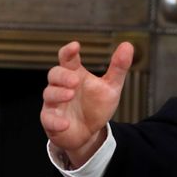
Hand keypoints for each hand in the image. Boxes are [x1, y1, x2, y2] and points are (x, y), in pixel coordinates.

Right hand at [40, 41, 133, 167]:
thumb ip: (118, 67)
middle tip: (75, 80)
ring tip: (71, 94)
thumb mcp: (112, 86)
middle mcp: (62, 86)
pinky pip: (48, 119)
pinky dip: (56, 121)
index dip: (69, 51)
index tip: (75, 46)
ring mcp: (55, 103)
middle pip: (55, 74)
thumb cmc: (97, 105)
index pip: (68, 59)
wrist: (90, 132)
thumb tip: (128, 45)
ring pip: (49, 94)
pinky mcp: (51, 120)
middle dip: (63, 75)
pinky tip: (65, 123)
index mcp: (75, 74)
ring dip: (58, 93)